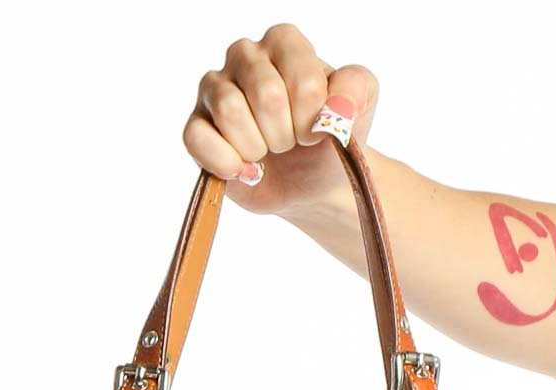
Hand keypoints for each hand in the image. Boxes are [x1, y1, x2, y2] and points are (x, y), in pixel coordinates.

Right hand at [183, 24, 377, 216]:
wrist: (311, 182)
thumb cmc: (328, 138)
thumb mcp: (360, 107)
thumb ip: (357, 89)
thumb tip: (333, 109)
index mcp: (283, 42)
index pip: (302, 79)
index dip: (313, 119)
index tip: (317, 129)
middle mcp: (245, 56)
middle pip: (265, 94)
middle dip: (286, 135)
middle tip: (290, 143)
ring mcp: (215, 89)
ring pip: (230, 112)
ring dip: (257, 147)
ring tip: (267, 152)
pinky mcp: (196, 127)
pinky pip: (198, 139)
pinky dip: (227, 164)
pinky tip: (246, 170)